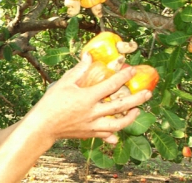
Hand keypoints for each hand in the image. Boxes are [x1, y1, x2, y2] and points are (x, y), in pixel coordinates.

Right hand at [33, 54, 151, 143]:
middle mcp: (93, 112)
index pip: (110, 85)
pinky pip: (106, 135)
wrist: (43, 125)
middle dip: (137, 99)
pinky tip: (118, 132)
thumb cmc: (51, 102)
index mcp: (87, 97)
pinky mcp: (89, 134)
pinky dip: (114, 134)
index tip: (132, 70)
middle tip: (148, 93)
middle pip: (120, 106)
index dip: (123, 77)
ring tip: (138, 111)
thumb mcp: (63, 83)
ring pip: (118, 124)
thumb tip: (88, 56)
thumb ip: (78, 70)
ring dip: (130, 118)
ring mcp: (92, 125)